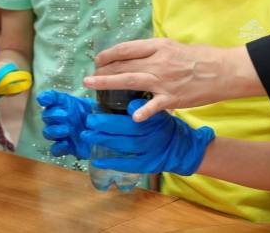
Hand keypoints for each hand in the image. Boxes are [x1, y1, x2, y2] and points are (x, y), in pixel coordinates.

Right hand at [37, 90, 95, 159]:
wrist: (105, 135)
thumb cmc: (97, 116)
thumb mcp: (96, 104)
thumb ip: (89, 99)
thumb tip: (91, 91)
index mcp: (65, 104)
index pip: (51, 99)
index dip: (46, 98)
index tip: (44, 99)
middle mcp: (59, 119)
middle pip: (47, 116)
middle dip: (53, 115)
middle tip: (65, 114)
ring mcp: (61, 134)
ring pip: (48, 132)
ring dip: (55, 130)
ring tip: (66, 129)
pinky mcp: (65, 148)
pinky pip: (55, 149)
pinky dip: (58, 147)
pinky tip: (66, 143)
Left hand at [80, 99, 214, 174]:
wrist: (183, 147)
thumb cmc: (164, 125)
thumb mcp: (158, 111)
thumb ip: (144, 106)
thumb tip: (129, 104)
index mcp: (154, 118)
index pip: (132, 112)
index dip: (115, 110)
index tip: (96, 109)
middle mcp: (152, 134)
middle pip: (126, 129)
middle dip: (105, 125)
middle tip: (89, 121)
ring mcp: (150, 151)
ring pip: (125, 145)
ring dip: (104, 140)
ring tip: (87, 135)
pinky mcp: (147, 165)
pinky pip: (128, 164)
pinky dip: (113, 163)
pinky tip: (97, 161)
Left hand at [84, 38, 261, 121]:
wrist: (225, 70)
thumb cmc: (204, 57)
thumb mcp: (178, 47)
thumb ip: (159, 52)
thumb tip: (142, 57)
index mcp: (160, 46)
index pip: (128, 48)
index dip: (110, 54)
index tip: (98, 59)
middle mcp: (159, 61)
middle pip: (124, 64)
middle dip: (103, 70)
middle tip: (88, 76)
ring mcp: (164, 80)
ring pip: (130, 80)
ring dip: (107, 83)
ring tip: (91, 85)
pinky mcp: (173, 98)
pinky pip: (153, 105)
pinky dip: (141, 111)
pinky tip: (131, 116)